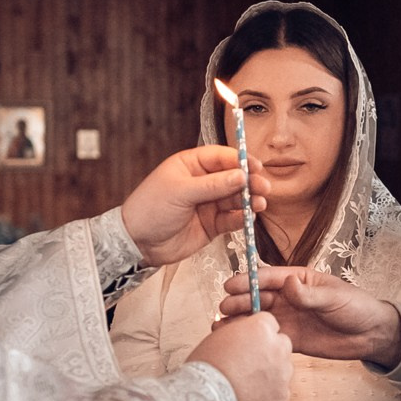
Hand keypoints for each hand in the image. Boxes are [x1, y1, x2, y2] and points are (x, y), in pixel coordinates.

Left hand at [123, 146, 272, 267]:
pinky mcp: (211, 225)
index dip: (240, 160)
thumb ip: (213, 185)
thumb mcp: (180, 192)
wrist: (137, 243)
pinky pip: (231, 219)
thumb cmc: (151, 209)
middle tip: (262, 187)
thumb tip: (240, 175)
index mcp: (191, 165)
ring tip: (260, 203)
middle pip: (232, 178)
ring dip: (249, 200)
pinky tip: (249, 217)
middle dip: (249, 182)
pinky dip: (242, 218)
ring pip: (235, 199)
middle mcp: (202, 182)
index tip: (255, 167)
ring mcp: (208, 204)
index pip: (221, 157)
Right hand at [186, 313, 292, 400]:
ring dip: (270, 373)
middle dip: (269, 352)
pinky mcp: (282, 395)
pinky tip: (250, 396)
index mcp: (261, 328)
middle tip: (249, 363)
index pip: (269, 323)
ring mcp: (283, 372)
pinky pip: (280, 391)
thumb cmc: (208, 368)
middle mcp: (277, 347)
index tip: (250, 342)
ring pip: (283, 369)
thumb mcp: (220, 337)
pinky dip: (268, 394)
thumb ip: (239, 332)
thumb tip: (244, 336)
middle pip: (281, 345)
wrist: (208, 398)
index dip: (258, 334)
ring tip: (246, 383)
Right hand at [217, 265, 400, 365]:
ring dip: (240, 320)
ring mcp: (288, 318)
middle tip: (224, 308)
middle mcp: (289, 297)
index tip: (231, 285)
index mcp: (298, 279)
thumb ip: (309, 294)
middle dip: (240, 301)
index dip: (249, 281)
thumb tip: (288, 283)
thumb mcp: (334, 298)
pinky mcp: (289, 338)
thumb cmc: (356, 307)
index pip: (269, 278)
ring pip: (258, 317)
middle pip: (259, 297)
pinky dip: (251, 339)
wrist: (371, 335)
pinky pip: (266, 337)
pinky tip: (236, 342)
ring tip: (220, 326)